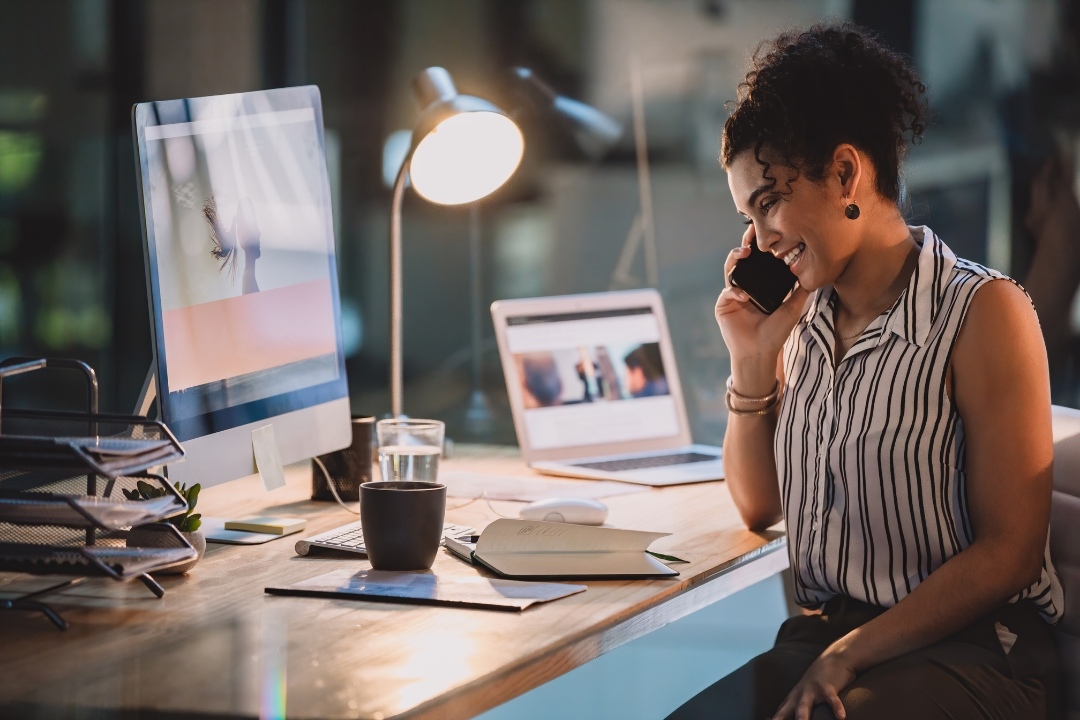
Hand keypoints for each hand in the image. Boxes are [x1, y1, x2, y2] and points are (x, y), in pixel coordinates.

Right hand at [716, 224, 809, 393]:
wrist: (761, 353)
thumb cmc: (776, 333)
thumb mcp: (793, 308)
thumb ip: (801, 291)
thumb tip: (813, 272)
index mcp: (760, 286)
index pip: (759, 262)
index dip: (761, 248)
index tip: (767, 233)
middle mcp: (745, 287)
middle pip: (742, 260)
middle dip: (745, 245)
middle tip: (751, 233)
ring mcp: (733, 295)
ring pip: (731, 270)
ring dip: (735, 259)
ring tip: (745, 253)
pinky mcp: (723, 305)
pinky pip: (727, 291)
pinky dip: (735, 290)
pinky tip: (744, 295)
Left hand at [771, 647, 856, 719]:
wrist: (835, 657)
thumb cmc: (820, 679)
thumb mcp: (807, 691)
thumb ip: (798, 704)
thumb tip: (792, 716)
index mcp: (794, 696)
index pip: (781, 711)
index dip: (774, 718)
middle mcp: (801, 693)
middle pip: (788, 709)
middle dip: (780, 718)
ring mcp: (813, 689)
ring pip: (805, 704)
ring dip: (802, 715)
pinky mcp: (828, 687)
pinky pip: (832, 700)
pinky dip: (837, 708)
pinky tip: (841, 717)